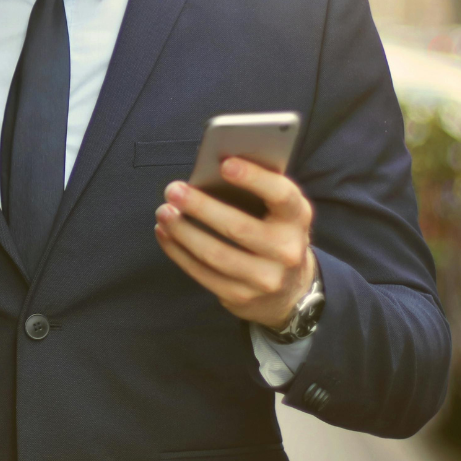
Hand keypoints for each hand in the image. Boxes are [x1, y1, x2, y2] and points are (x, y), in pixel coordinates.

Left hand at [154, 157, 317, 329]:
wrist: (290, 289)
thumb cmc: (275, 233)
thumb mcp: (279, 211)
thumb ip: (256, 190)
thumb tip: (210, 170)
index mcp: (297, 217)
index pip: (281, 195)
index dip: (254, 178)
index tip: (225, 163)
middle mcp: (287, 250)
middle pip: (238, 227)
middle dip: (200, 207)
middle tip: (173, 190)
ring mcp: (265, 278)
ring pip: (215, 254)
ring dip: (182, 231)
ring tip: (164, 212)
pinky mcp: (241, 297)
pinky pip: (203, 274)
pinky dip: (179, 252)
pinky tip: (165, 234)